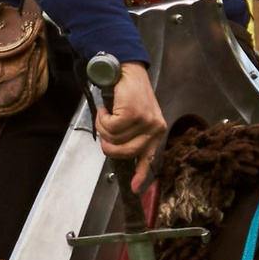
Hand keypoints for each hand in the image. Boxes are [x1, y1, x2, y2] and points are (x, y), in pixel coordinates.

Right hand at [98, 62, 167, 185]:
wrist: (127, 70)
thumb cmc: (128, 94)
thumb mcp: (135, 117)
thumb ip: (132, 135)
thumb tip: (120, 153)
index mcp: (156, 131)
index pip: (149, 157)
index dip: (140, 174)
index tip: (134, 189)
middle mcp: (155, 128)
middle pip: (125, 152)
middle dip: (109, 145)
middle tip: (103, 134)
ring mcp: (145, 121)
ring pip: (114, 139)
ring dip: (103, 128)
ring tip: (106, 115)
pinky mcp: (134, 114)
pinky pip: (110, 128)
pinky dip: (102, 119)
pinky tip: (106, 109)